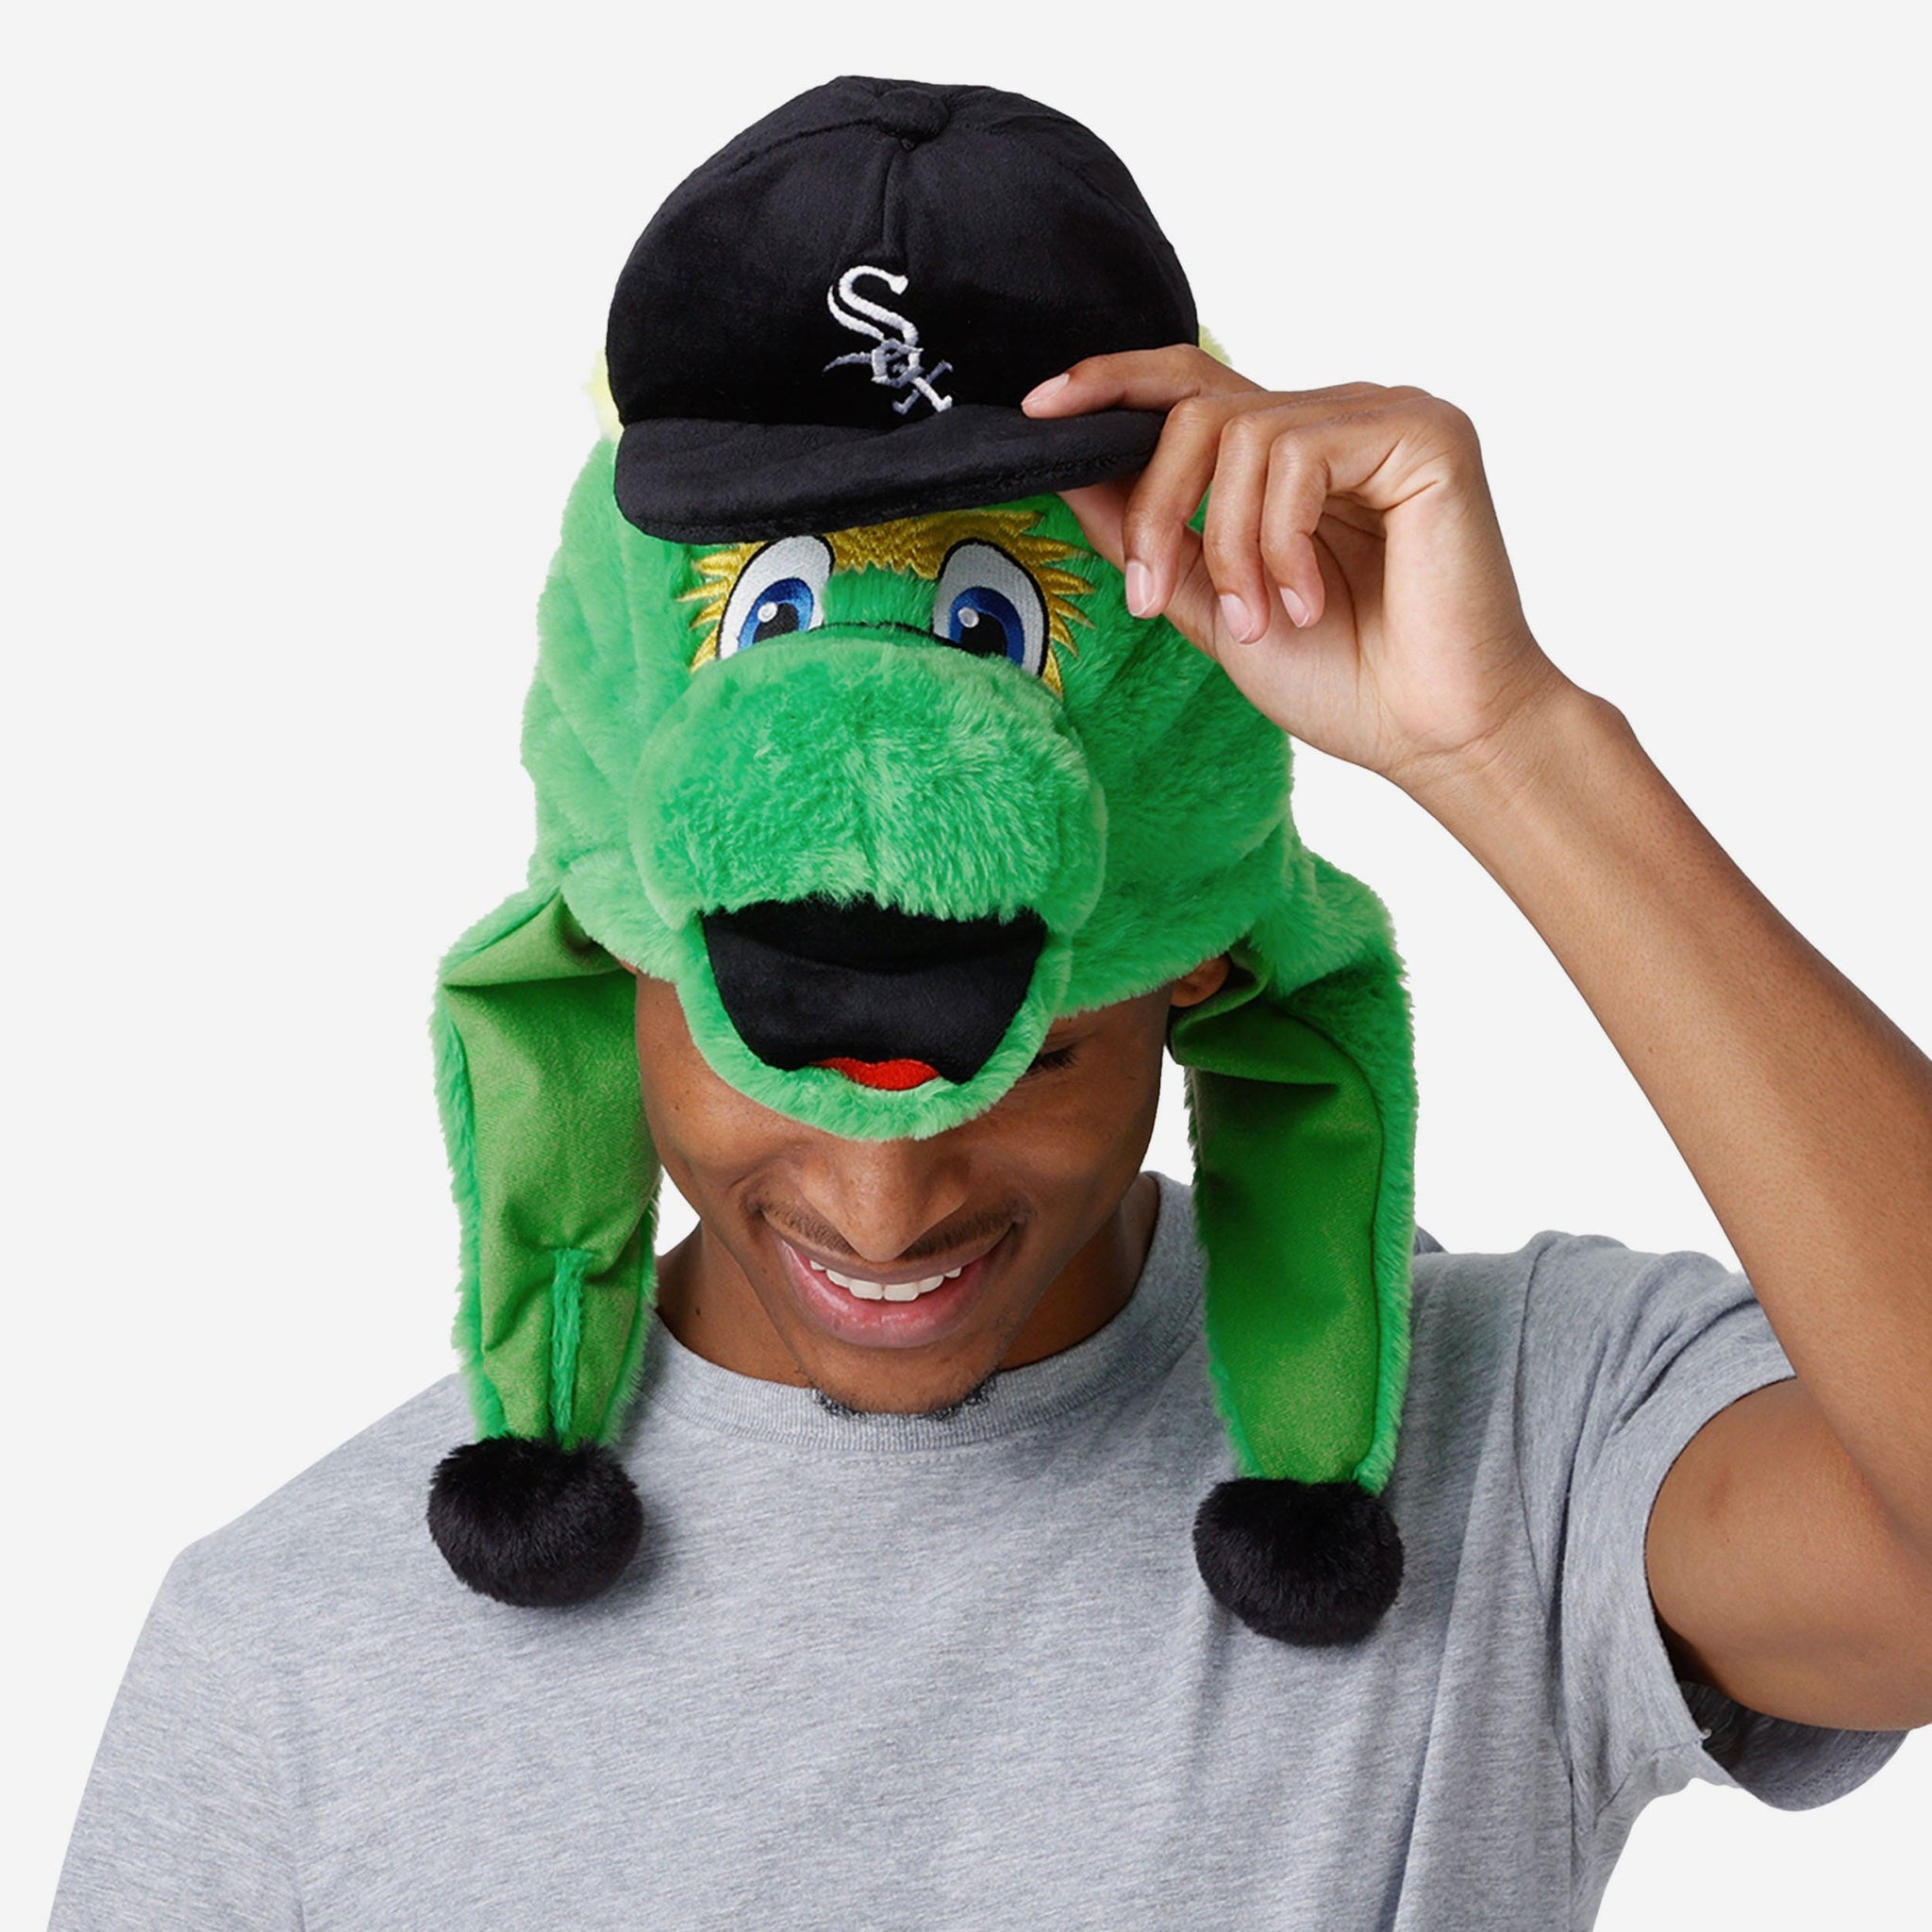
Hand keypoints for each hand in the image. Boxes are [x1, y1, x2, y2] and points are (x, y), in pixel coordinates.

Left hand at [1023, 346, 1571, 793]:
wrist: (1435, 734)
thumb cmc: (1345, 679)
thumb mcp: (1215, 606)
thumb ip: (1152, 538)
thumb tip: (1070, 472)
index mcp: (1290, 455)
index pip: (1189, 386)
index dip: (1111, 385)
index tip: (1037, 412)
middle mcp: (1336, 419)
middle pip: (1196, 407)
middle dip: (1151, 506)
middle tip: (1150, 598)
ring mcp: (1382, 418)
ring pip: (1240, 434)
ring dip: (1225, 545)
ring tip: (1259, 620)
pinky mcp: (1421, 434)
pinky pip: (1298, 454)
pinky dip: (1279, 541)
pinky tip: (1309, 600)